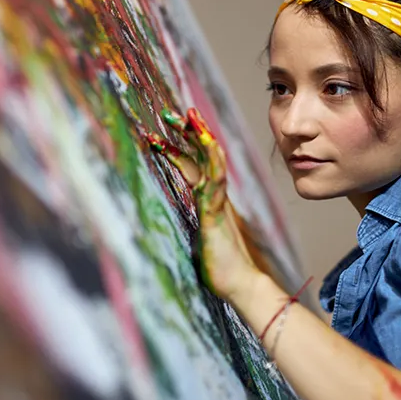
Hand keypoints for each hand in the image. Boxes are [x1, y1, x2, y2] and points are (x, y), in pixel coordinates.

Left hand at [147, 107, 263, 304]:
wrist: (241, 286)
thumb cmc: (221, 269)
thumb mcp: (199, 242)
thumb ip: (192, 229)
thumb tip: (178, 228)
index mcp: (208, 203)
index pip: (193, 169)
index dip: (178, 150)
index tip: (159, 134)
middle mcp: (214, 198)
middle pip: (200, 158)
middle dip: (186, 135)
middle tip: (171, 113)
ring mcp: (217, 203)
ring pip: (210, 162)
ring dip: (199, 139)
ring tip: (188, 117)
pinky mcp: (217, 213)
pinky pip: (216, 182)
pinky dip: (212, 160)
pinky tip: (207, 144)